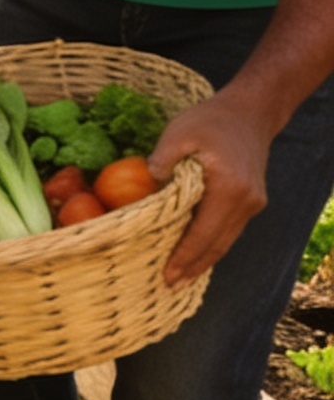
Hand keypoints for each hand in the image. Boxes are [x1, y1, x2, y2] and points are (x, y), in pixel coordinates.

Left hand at [149, 90, 273, 285]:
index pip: (205, 232)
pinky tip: (197, 254)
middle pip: (218, 243)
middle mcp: (245, 202)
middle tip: (169, 286)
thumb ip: (163, 158)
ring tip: (180, 278)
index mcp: (229, 188)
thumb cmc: (210, 120)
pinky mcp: (250, 200)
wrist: (249, 113)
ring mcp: (252, 203)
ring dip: (204, 260)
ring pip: (226, 240)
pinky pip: (229, 229)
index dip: (186, 255)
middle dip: (194, 267)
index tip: (168, 274)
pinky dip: (213, 244)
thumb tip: (148, 182)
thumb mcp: (180, 132)